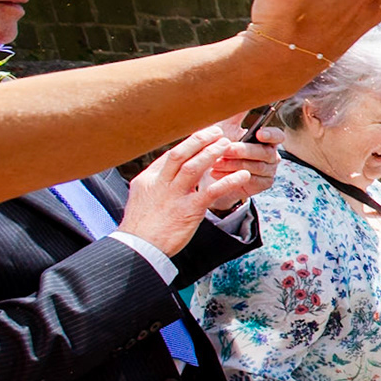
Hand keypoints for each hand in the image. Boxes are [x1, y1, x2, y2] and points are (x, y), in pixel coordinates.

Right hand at [118, 127, 244, 255]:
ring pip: (193, 168)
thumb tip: (168, 174)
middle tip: (217, 131)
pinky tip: (242, 176)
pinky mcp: (188, 211)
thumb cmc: (143, 227)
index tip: (203, 135)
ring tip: (227, 145)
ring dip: (212, 154)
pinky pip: (211, 192)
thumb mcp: (143, 199)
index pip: (170, 156)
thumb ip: (157, 184)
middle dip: (199, 140)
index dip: (188, 144)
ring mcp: (174, 196)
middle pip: (179, 154)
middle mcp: (160, 184)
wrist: (138, 249)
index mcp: (148, 180)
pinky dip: (228, 182)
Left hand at [206, 115, 282, 210]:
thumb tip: (239, 93)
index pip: (277, 135)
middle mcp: (271, 154)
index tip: (258, 133)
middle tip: (227, 149)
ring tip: (216, 163)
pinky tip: (218, 174)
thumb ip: (233, 114)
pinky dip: (234, 177)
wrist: (209, 174)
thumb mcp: (223, 129)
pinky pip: (252, 180)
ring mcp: (269, 170)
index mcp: (266, 139)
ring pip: (257, 167)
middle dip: (245, 151)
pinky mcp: (263, 184)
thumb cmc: (218, 148)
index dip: (270, 134)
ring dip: (235, 164)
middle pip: (265, 152)